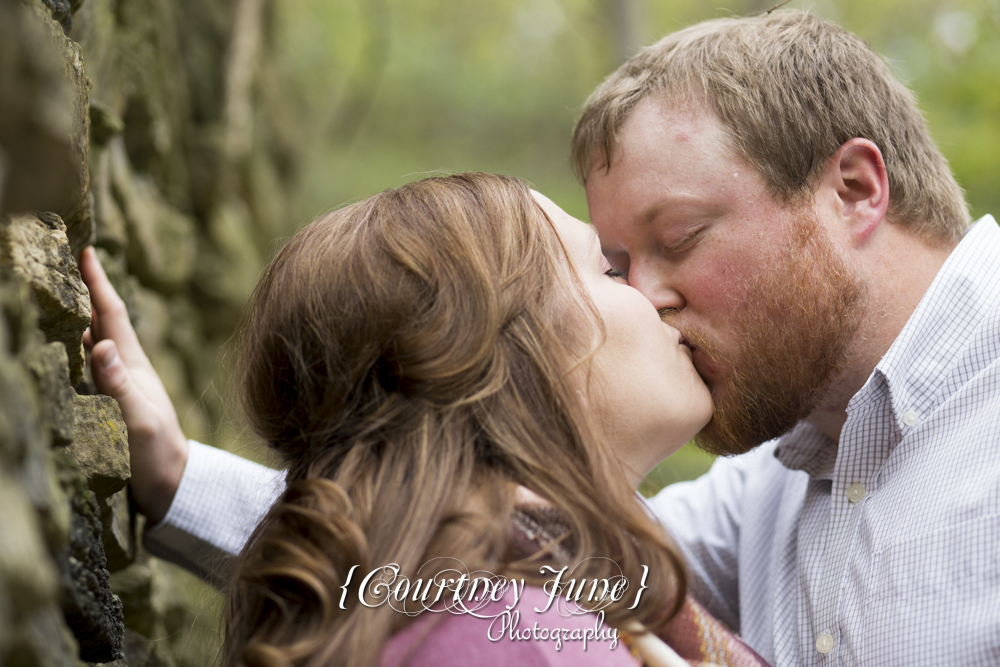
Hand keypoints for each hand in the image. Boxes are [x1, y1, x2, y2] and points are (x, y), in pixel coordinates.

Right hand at [79, 247, 187, 523]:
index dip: (99, 284)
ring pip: (100, 341)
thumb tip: (100, 343)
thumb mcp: (139, 421)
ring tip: (70, 293)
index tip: (86, 251)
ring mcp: (123, 388)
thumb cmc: (158, 457)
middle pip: (106, 322)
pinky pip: (96, 366)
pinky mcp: (117, 406)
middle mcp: (128, 371)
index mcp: (133, 368)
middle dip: (90, 291)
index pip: (112, 316)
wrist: (175, 489)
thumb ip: (120, 385)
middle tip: (73, 261)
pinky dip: (84, 346)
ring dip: (86, 315)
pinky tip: (78, 343)